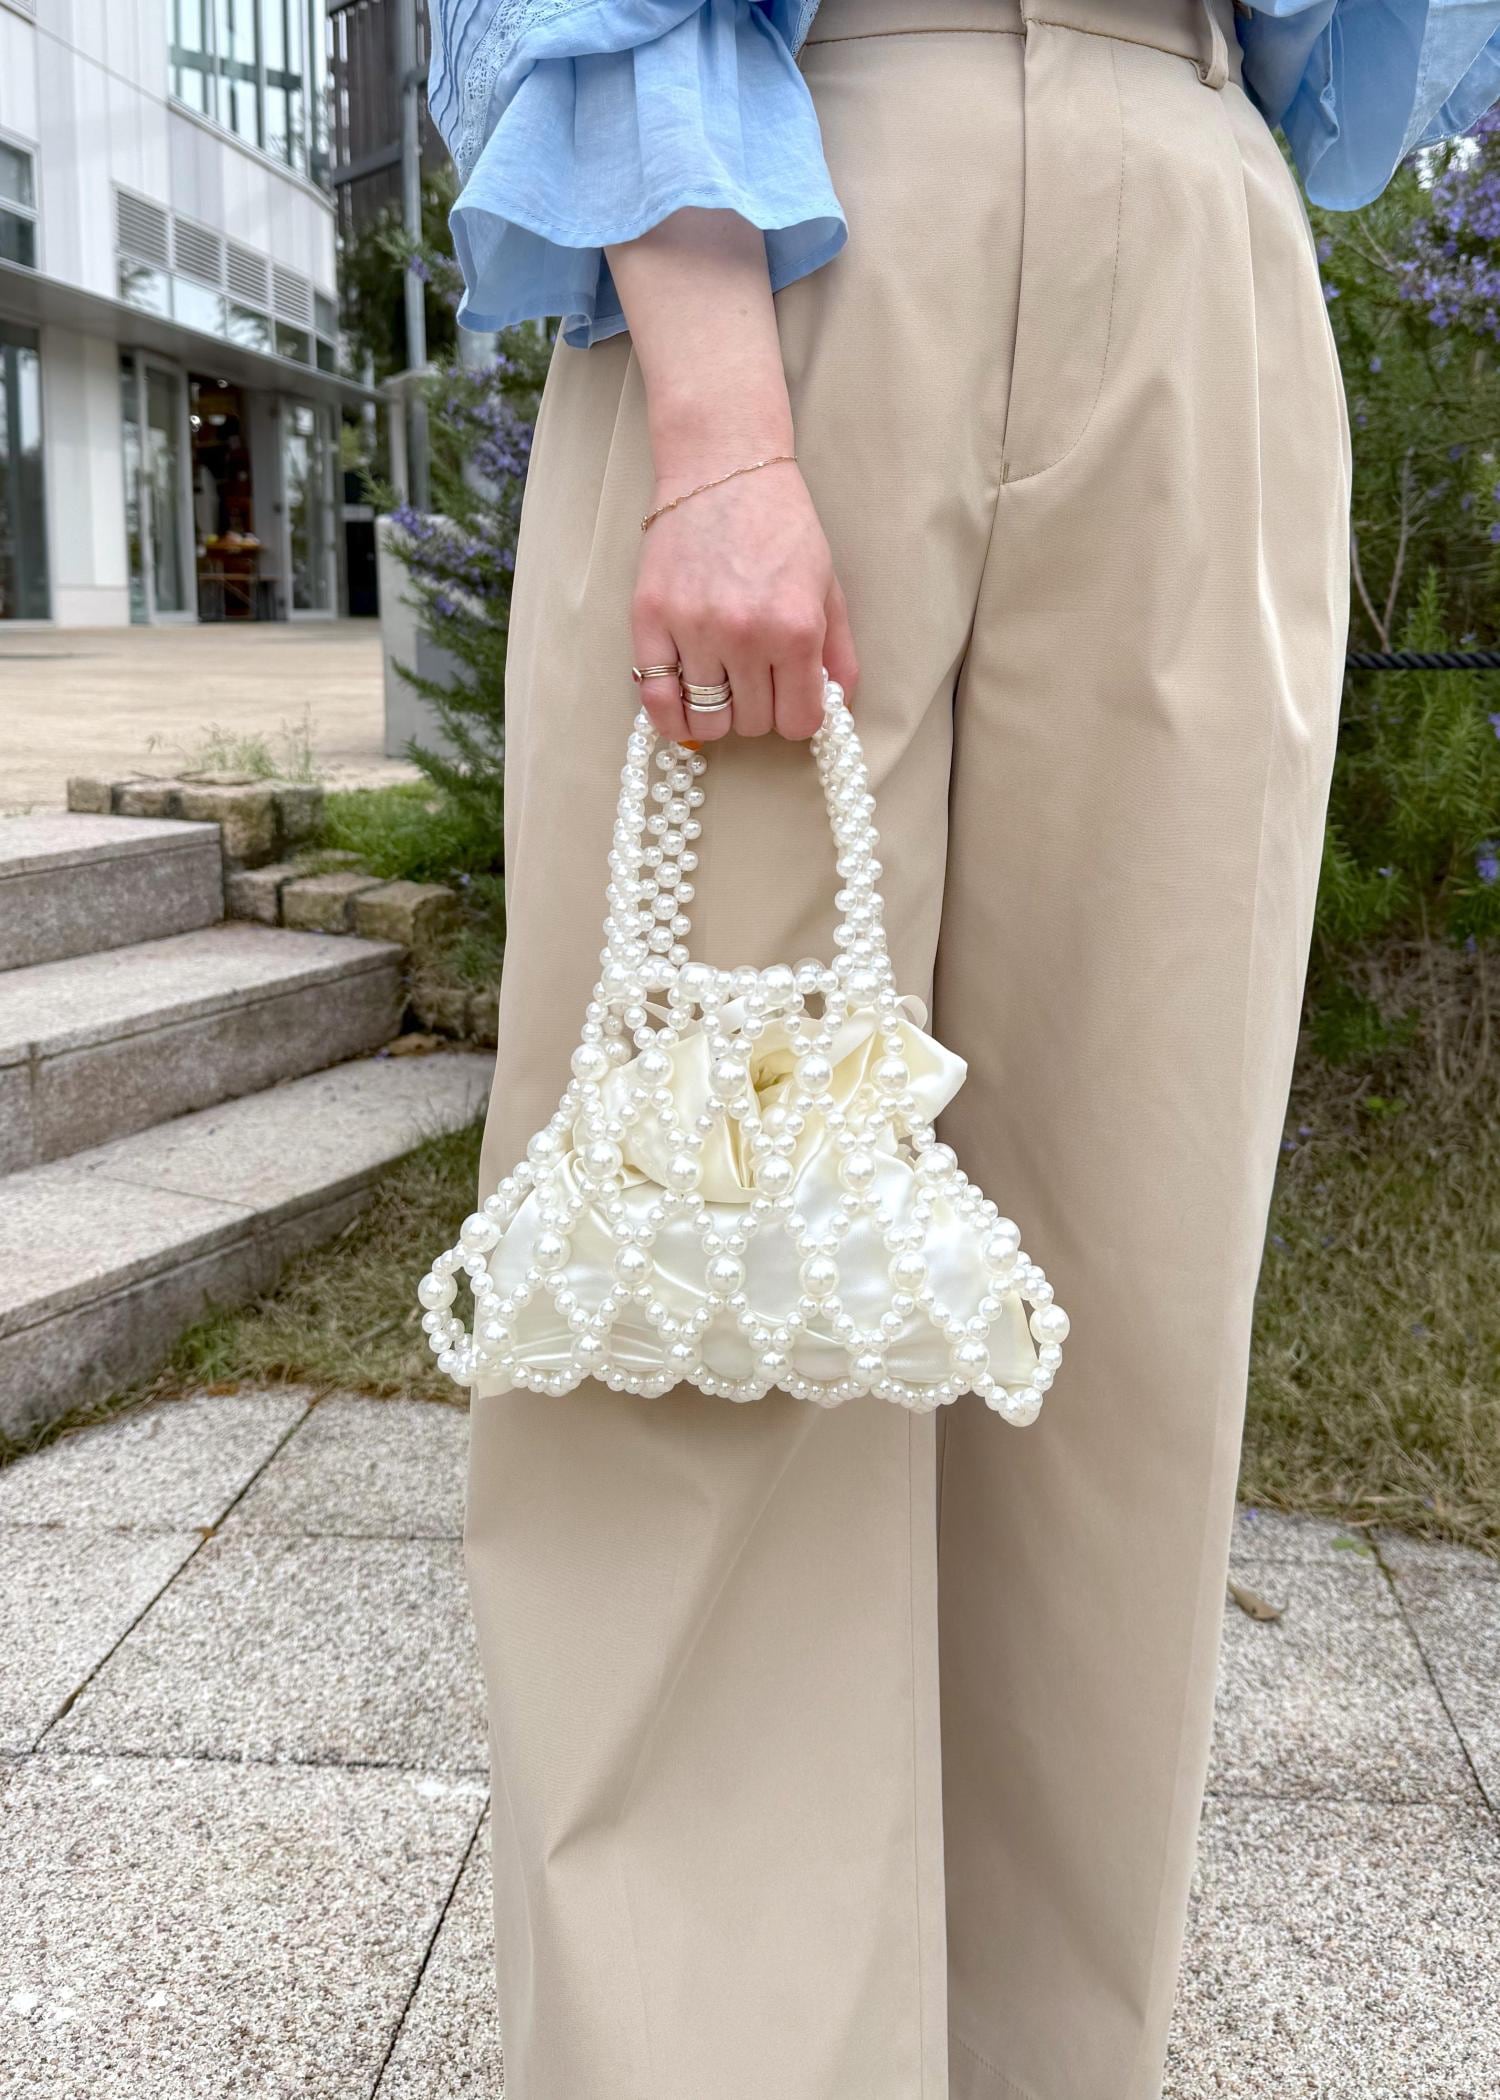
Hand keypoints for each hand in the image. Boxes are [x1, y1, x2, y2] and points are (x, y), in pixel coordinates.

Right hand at [604, 208, 858, 744]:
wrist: (722, 468)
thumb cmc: (780, 525)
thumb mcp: (827, 586)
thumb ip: (838, 654)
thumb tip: (837, 709)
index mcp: (795, 628)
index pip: (800, 722)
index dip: (798, 715)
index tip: (791, 698)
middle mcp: (744, 635)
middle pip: (754, 724)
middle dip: (760, 709)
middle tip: (756, 677)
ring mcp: (693, 630)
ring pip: (708, 722)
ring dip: (718, 713)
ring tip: (722, 686)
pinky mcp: (649, 621)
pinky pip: (657, 703)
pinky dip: (673, 719)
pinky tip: (684, 708)